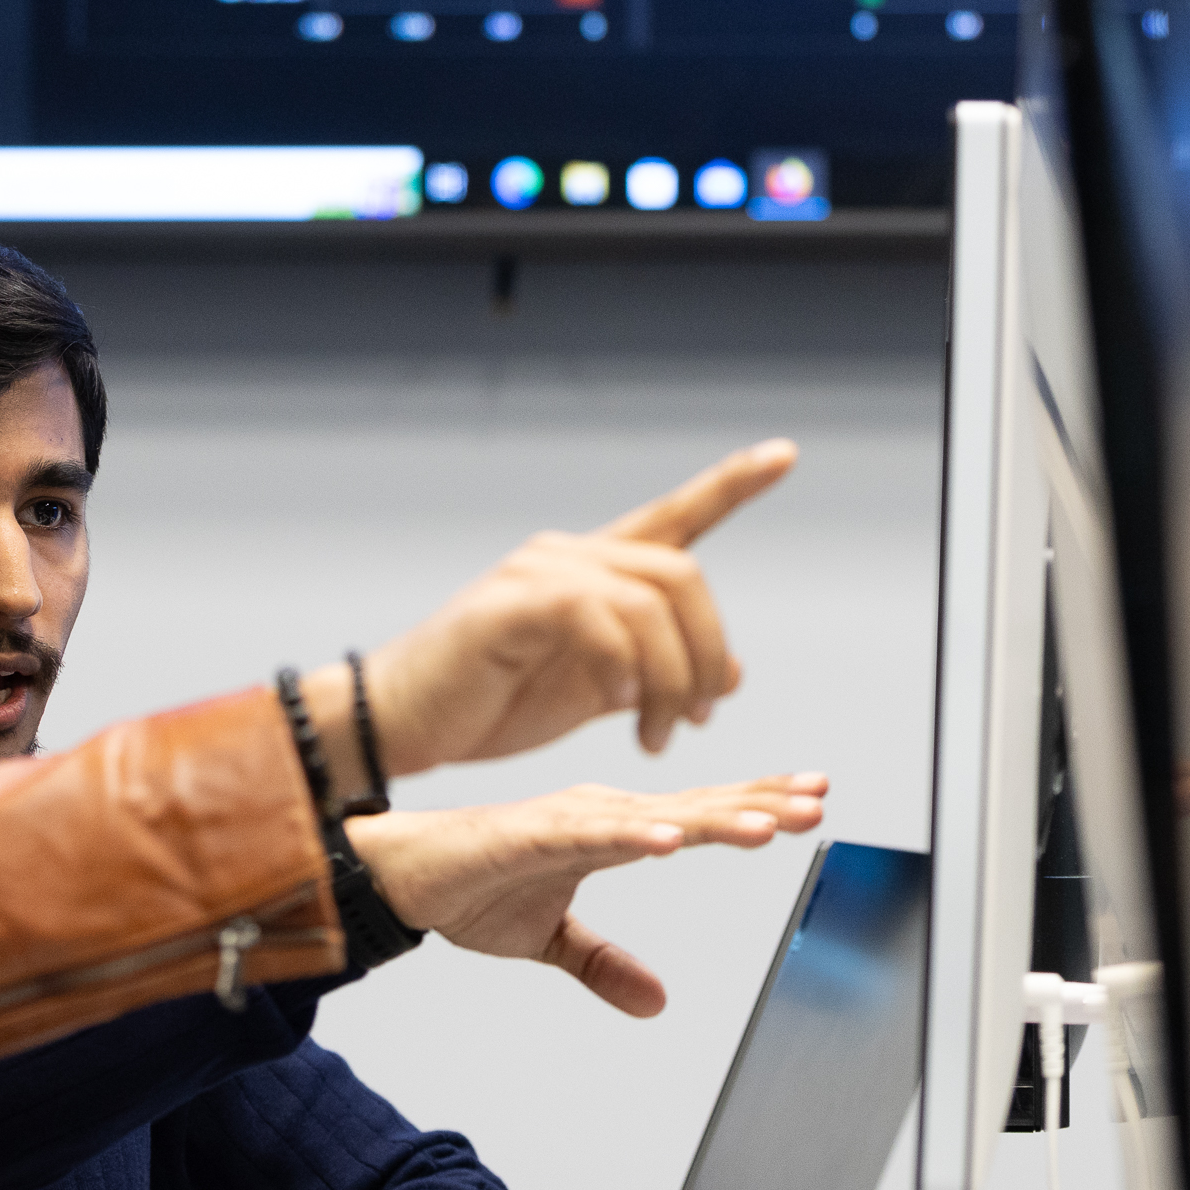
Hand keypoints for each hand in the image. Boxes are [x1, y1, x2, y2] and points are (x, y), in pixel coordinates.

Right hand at [344, 773, 827, 1015]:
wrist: (402, 877)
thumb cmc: (474, 889)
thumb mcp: (552, 941)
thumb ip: (605, 965)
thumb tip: (657, 1001)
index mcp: (612, 830)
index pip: (699, 815)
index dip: (756, 807)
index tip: (813, 799)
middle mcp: (600, 813)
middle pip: (696, 807)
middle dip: (760, 805)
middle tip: (820, 800)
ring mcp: (568, 819)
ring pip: (657, 817)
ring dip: (715, 820)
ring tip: (770, 826)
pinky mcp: (531, 834)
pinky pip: (591, 835)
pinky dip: (634, 835)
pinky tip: (674, 840)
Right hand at [351, 440, 794, 773]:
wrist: (404, 722)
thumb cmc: (490, 702)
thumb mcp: (594, 692)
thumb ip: (658, 675)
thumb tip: (731, 673)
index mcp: (592, 569)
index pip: (676, 515)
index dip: (733, 484)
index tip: (785, 455)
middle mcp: (569, 554)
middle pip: (682, 575)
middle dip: (709, 651)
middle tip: (701, 716)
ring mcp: (540, 572)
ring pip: (650, 603)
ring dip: (674, 678)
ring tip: (660, 733)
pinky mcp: (514, 601)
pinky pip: (601, 622)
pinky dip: (625, 673)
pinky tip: (620, 710)